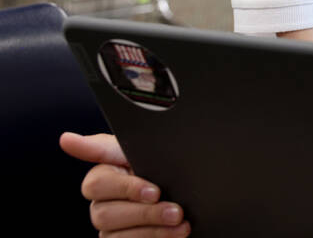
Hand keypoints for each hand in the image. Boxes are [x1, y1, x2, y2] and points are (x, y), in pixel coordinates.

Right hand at [59, 132, 189, 236]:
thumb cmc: (162, 167)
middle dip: (145, 213)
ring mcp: (109, 228)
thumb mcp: (143, 151)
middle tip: (175, 211)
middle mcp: (102, 204)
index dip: (127, 189)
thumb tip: (65, 139)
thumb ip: (106, 147)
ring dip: (153, 228)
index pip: (97, 183)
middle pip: (105, 214)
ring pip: (115, 235)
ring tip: (180, 222)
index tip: (154, 192)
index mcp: (105, 176)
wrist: (192, 192)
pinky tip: (175, 233)